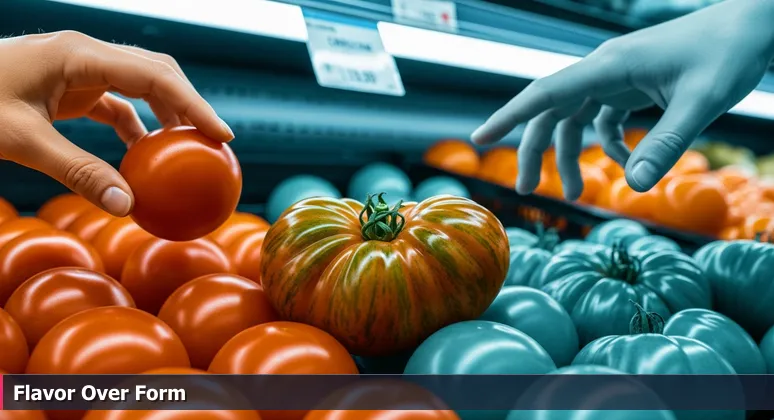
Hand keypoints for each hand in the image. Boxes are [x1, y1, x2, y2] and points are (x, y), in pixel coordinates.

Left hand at [0, 31, 233, 215]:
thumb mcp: (20, 141)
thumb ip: (77, 172)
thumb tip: (129, 206)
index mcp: (78, 55)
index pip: (152, 76)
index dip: (192, 104)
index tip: (221, 135)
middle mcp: (85, 56)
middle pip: (156, 73)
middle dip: (189, 106)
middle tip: (216, 143)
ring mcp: (79, 70)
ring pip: (141, 86)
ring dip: (167, 116)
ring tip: (188, 151)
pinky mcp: (72, 88)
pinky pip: (119, 105)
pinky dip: (138, 129)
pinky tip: (145, 155)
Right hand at [471, 0, 773, 198]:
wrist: (752, 24)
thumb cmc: (729, 52)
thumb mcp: (703, 101)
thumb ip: (667, 145)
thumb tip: (633, 187)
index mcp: (609, 66)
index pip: (546, 92)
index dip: (510, 115)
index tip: (479, 136)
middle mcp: (604, 70)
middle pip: (553, 112)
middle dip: (536, 151)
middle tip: (527, 190)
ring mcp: (617, 78)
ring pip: (575, 119)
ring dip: (571, 156)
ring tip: (574, 195)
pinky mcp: (632, 86)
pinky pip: (605, 120)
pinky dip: (609, 146)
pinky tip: (627, 164)